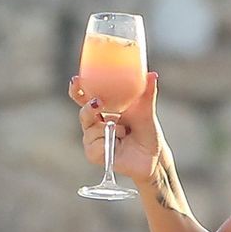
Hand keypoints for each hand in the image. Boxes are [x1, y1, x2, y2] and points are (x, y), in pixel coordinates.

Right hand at [70, 70, 165, 185]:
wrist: (153, 157)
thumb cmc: (147, 132)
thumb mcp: (146, 111)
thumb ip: (147, 93)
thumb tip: (153, 74)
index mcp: (103, 108)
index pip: (83, 97)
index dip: (77, 89)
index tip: (77, 80)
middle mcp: (95, 123)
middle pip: (83, 113)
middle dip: (89, 108)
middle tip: (99, 102)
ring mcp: (92, 139)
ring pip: (91, 130)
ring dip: (111, 130)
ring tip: (124, 133)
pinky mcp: (94, 154)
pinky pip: (95, 145)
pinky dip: (107, 144)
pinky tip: (117, 145)